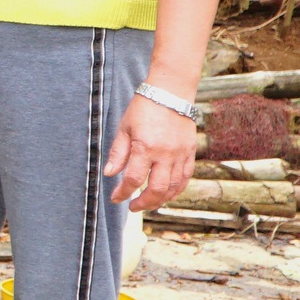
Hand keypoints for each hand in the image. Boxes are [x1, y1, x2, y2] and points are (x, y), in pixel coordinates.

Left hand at [104, 92, 195, 210]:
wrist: (170, 92)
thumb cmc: (144, 108)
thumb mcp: (124, 128)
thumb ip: (118, 153)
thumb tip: (109, 174)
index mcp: (145, 148)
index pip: (133, 179)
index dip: (123, 193)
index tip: (116, 198)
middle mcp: (165, 154)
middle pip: (156, 190)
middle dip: (143, 203)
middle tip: (133, 207)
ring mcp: (180, 154)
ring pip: (173, 187)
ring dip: (160, 200)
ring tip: (148, 203)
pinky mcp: (190, 152)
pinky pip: (185, 177)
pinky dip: (176, 190)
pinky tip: (167, 194)